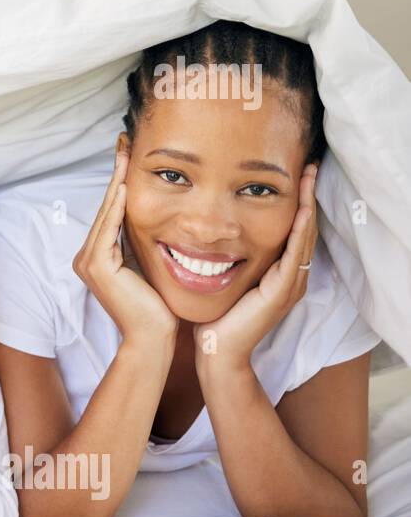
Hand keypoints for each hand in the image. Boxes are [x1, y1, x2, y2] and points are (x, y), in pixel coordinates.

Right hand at [73, 148, 177, 340]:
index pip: (110, 213)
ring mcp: (89, 262)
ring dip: (116, 183)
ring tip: (124, 156)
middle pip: (105, 208)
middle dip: (116, 175)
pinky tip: (123, 187)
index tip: (129, 157)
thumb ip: (141, 244)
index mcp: (97, 258)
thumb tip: (158, 217)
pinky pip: (107, 230)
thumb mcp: (148, 266)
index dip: (119, 183)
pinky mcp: (97, 266)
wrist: (154, 337)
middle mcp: (86, 258)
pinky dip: (115, 207)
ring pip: (105, 215)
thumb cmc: (157, 307)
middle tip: (124, 144)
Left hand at [196, 164, 318, 371]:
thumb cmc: (214, 315)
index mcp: (277, 272)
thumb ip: (227, 256)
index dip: (295, 202)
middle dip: (307, 197)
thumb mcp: (223, 277)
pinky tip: (301, 212)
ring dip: (308, 206)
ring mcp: (289, 285)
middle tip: (309, 167)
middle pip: (304, 228)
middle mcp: (289, 276)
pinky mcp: (282, 293)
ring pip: (304, 237)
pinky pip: (295, 256)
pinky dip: (299, 232)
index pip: (291, 229)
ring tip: (309, 179)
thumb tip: (207, 230)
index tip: (293, 174)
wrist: (216, 349)